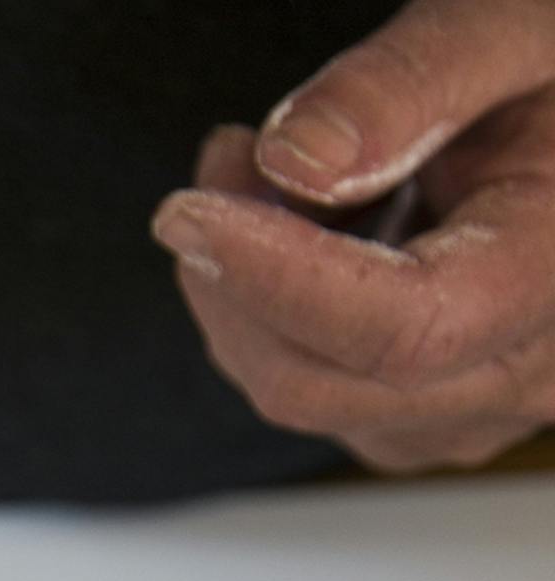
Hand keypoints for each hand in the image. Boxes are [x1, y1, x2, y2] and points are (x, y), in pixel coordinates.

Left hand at [152, 0, 554, 471]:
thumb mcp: (513, 25)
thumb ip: (411, 84)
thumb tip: (294, 161)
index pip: (398, 329)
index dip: (275, 278)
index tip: (188, 212)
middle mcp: (525, 372)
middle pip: (322, 382)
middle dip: (237, 278)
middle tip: (228, 155)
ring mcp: (475, 408)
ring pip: (305, 396)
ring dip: (249, 294)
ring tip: (271, 168)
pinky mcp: (433, 413)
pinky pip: (321, 393)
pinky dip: (278, 316)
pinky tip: (307, 226)